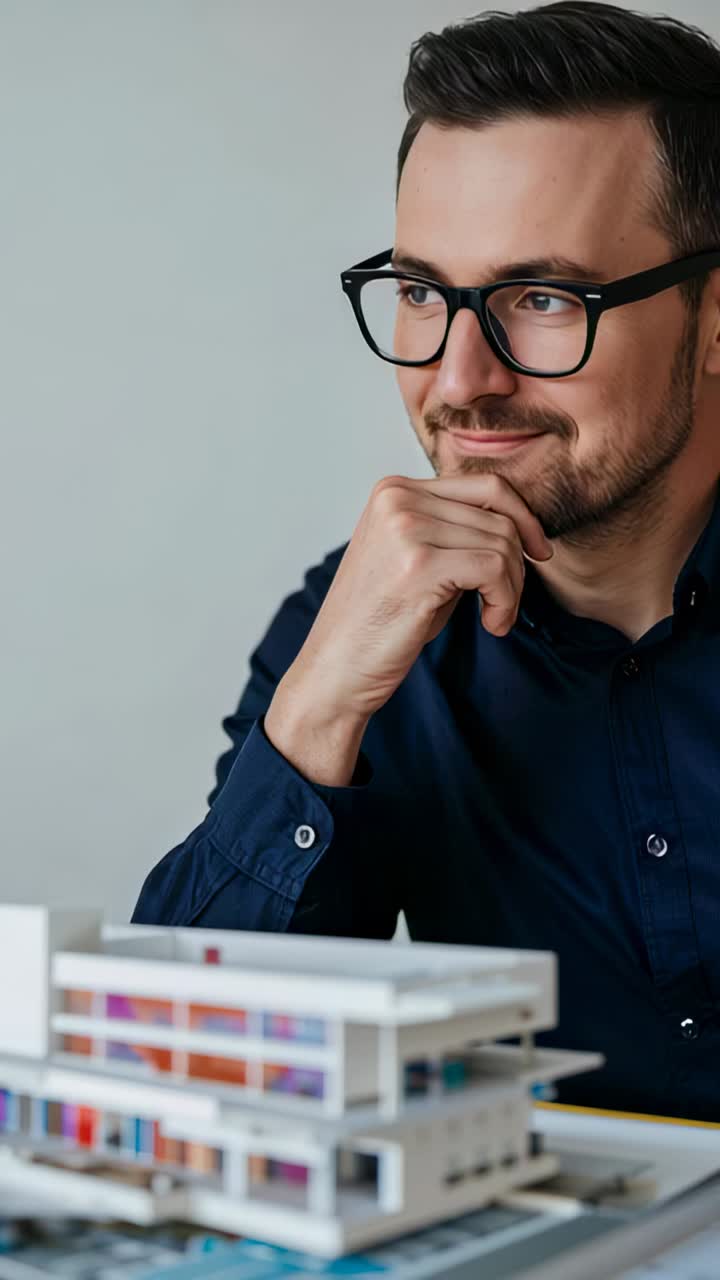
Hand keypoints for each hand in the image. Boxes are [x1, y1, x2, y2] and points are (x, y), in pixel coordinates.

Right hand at [278, 472, 552, 726]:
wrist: (336, 670)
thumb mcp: (418, 559)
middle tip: (505, 603)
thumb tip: (522, 523)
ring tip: (495, 617)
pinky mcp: (418, 565)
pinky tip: (491, 625)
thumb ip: (456, 531)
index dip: (523, 519)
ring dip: (512, 588)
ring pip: (502, 543)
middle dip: (518, 564)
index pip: (486, 485)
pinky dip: (505, 601)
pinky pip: (495, 569)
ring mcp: (406, 529)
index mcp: (394, 490)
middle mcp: (397, 499)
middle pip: (499, 515)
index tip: (537, 555)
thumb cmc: (380, 622)